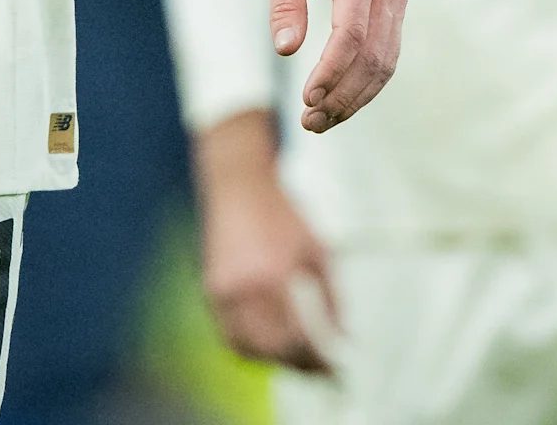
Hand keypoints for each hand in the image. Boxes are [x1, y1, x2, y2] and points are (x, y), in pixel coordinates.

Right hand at [190, 112, 339, 372]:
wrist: (239, 186)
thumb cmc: (283, 214)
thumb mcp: (319, 250)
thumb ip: (334, 297)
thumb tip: (346, 337)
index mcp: (275, 278)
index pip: (297, 338)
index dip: (317, 360)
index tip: (336, 370)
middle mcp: (244, 291)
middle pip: (272, 350)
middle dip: (299, 366)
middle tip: (321, 371)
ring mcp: (222, 293)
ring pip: (247, 349)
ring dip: (274, 362)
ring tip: (300, 362)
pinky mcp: (210, 292)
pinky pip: (230, 335)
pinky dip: (251, 349)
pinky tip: (272, 347)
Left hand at [265, 0, 405, 131]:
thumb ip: (284, 4)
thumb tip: (286, 49)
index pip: (352, 33)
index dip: (331, 70)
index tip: (307, 98)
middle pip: (373, 56)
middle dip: (343, 95)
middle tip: (309, 122)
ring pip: (385, 63)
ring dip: (355, 98)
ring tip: (319, 121)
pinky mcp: (395, 10)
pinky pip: (386, 55)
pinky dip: (365, 85)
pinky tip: (339, 102)